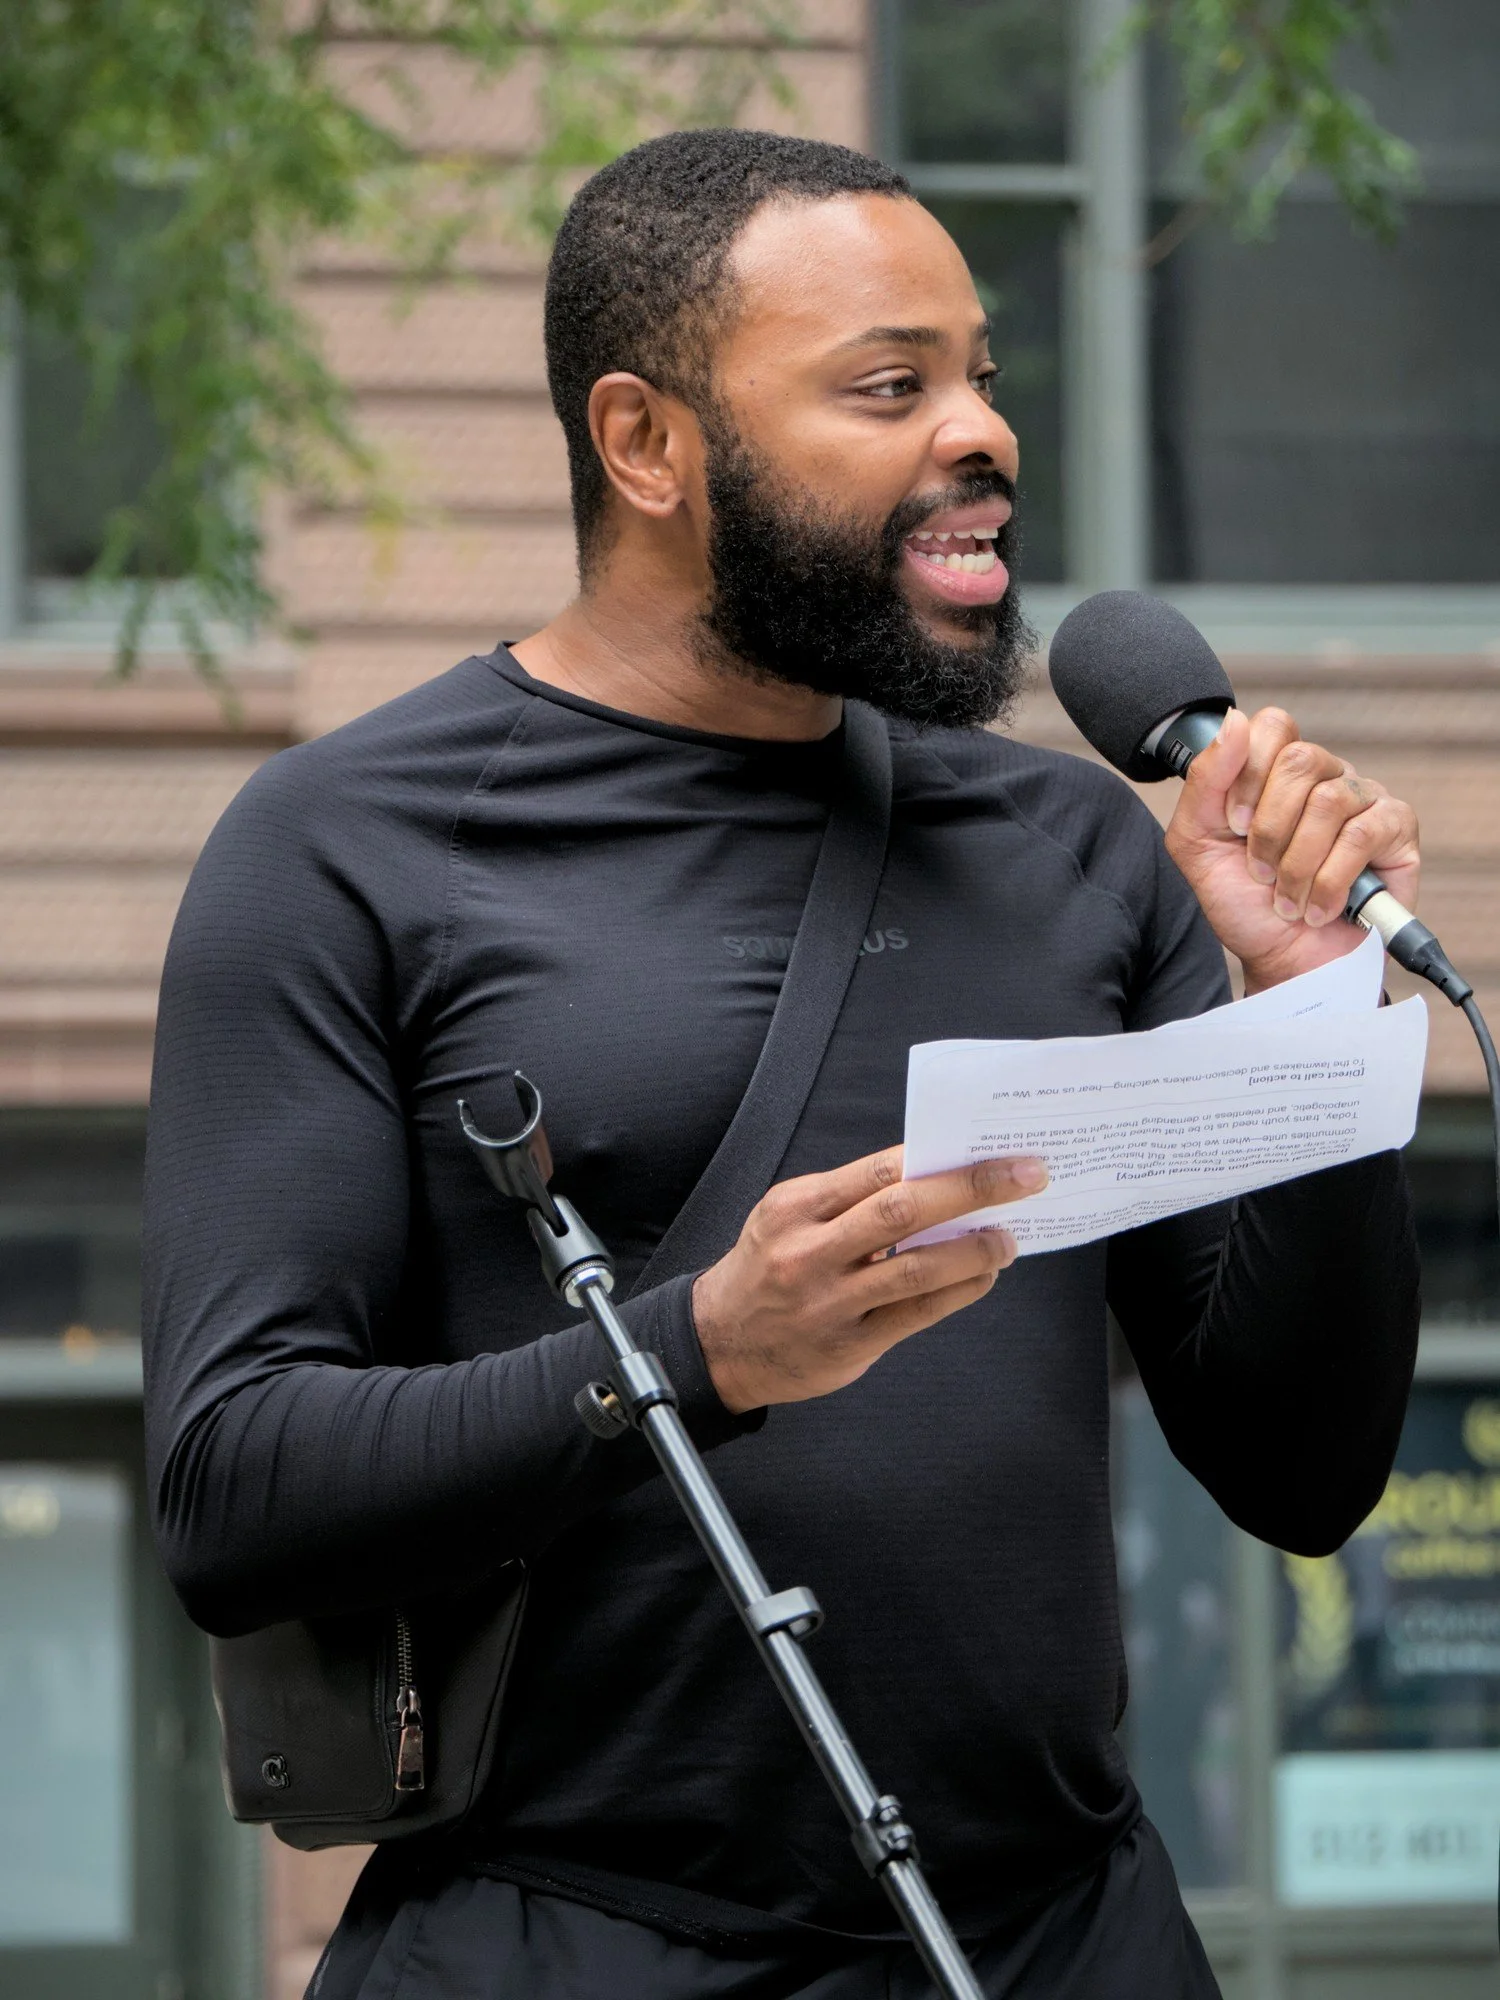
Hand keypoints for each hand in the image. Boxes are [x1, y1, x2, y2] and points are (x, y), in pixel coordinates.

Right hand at [692, 1146, 1045, 1412]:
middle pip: (902, 1211)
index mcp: (797, 1207)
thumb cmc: (766, 1268)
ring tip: (1007, 1236)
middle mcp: (809, 1251)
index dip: (938, 1158)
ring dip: (973, 1249)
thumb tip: (934, 1179)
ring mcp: (829, 1301)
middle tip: (1023, 1176)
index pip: (878, 1171)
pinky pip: (915, 1314)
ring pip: (916, 1269)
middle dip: (971, 1189)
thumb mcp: (788, 1218)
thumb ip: (850, 1201)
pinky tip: (984, 1275)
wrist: (718, 1341)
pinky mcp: (848, 1343)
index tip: (987, 1149)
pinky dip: (958, 1290)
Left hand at [1164, 707, 1420, 992]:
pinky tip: (1320, 906)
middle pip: (1300, 761)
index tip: (1235, 826)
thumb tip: (1234, 719)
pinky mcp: (1398, 830)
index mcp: (1279, 771)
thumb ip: (1204, 781)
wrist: (1281, 961)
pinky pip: (1363, 834)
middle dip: (1269, 828)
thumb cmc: (1244, 904)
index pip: (1273, 726)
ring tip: (1289, 897)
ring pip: (1330, 800)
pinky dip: (1331, 880)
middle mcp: (1326, 775)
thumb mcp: (1197, 844)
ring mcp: (1365, 798)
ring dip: (1296, 864)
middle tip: (1260, 871)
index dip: (1248, 775)